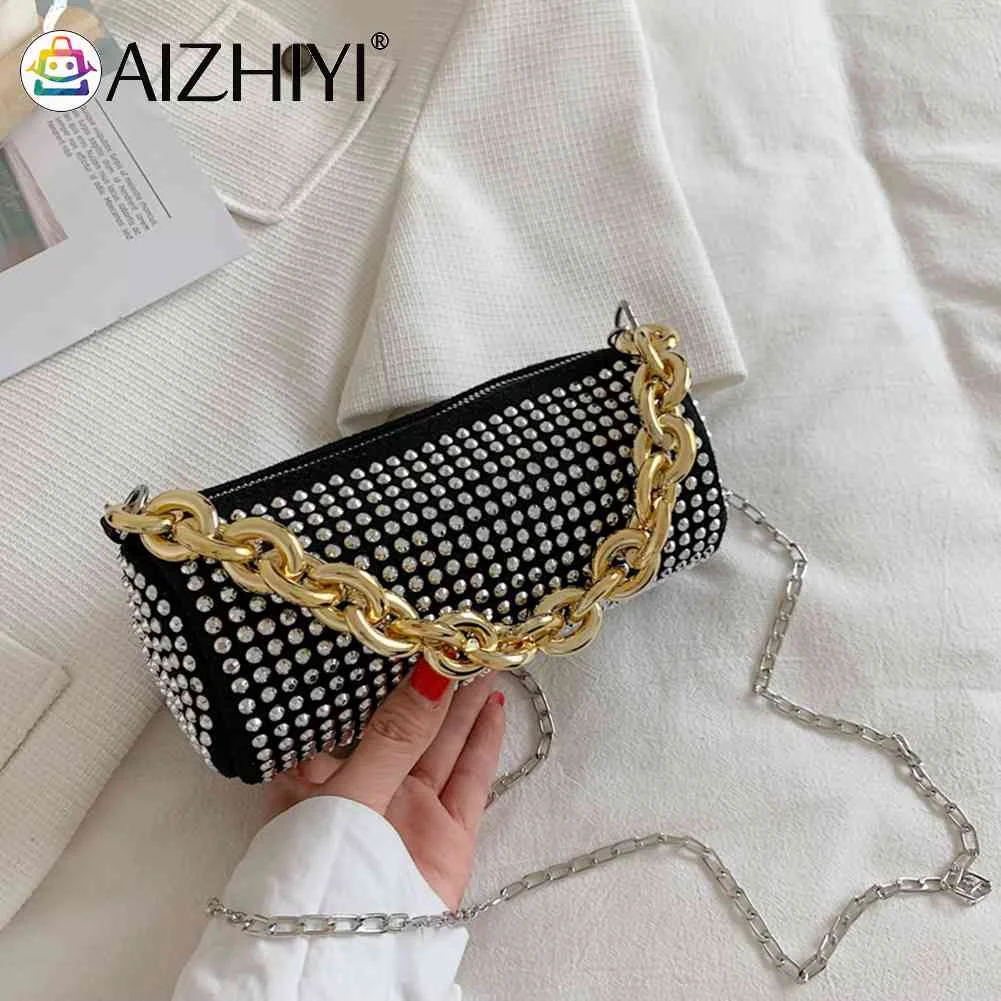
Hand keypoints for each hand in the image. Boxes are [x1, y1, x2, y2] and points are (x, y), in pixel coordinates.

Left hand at [265, 659, 505, 909]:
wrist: (347, 961)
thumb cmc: (323, 872)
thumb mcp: (349, 791)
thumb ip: (391, 735)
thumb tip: (427, 675)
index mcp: (324, 776)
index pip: (353, 712)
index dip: (378, 675)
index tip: (403, 635)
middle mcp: (369, 788)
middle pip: (406, 723)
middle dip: (430, 682)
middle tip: (455, 637)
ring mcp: (410, 810)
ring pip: (443, 743)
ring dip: (462, 702)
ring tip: (480, 657)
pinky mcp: (447, 833)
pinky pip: (471, 777)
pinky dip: (485, 741)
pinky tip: (494, 706)